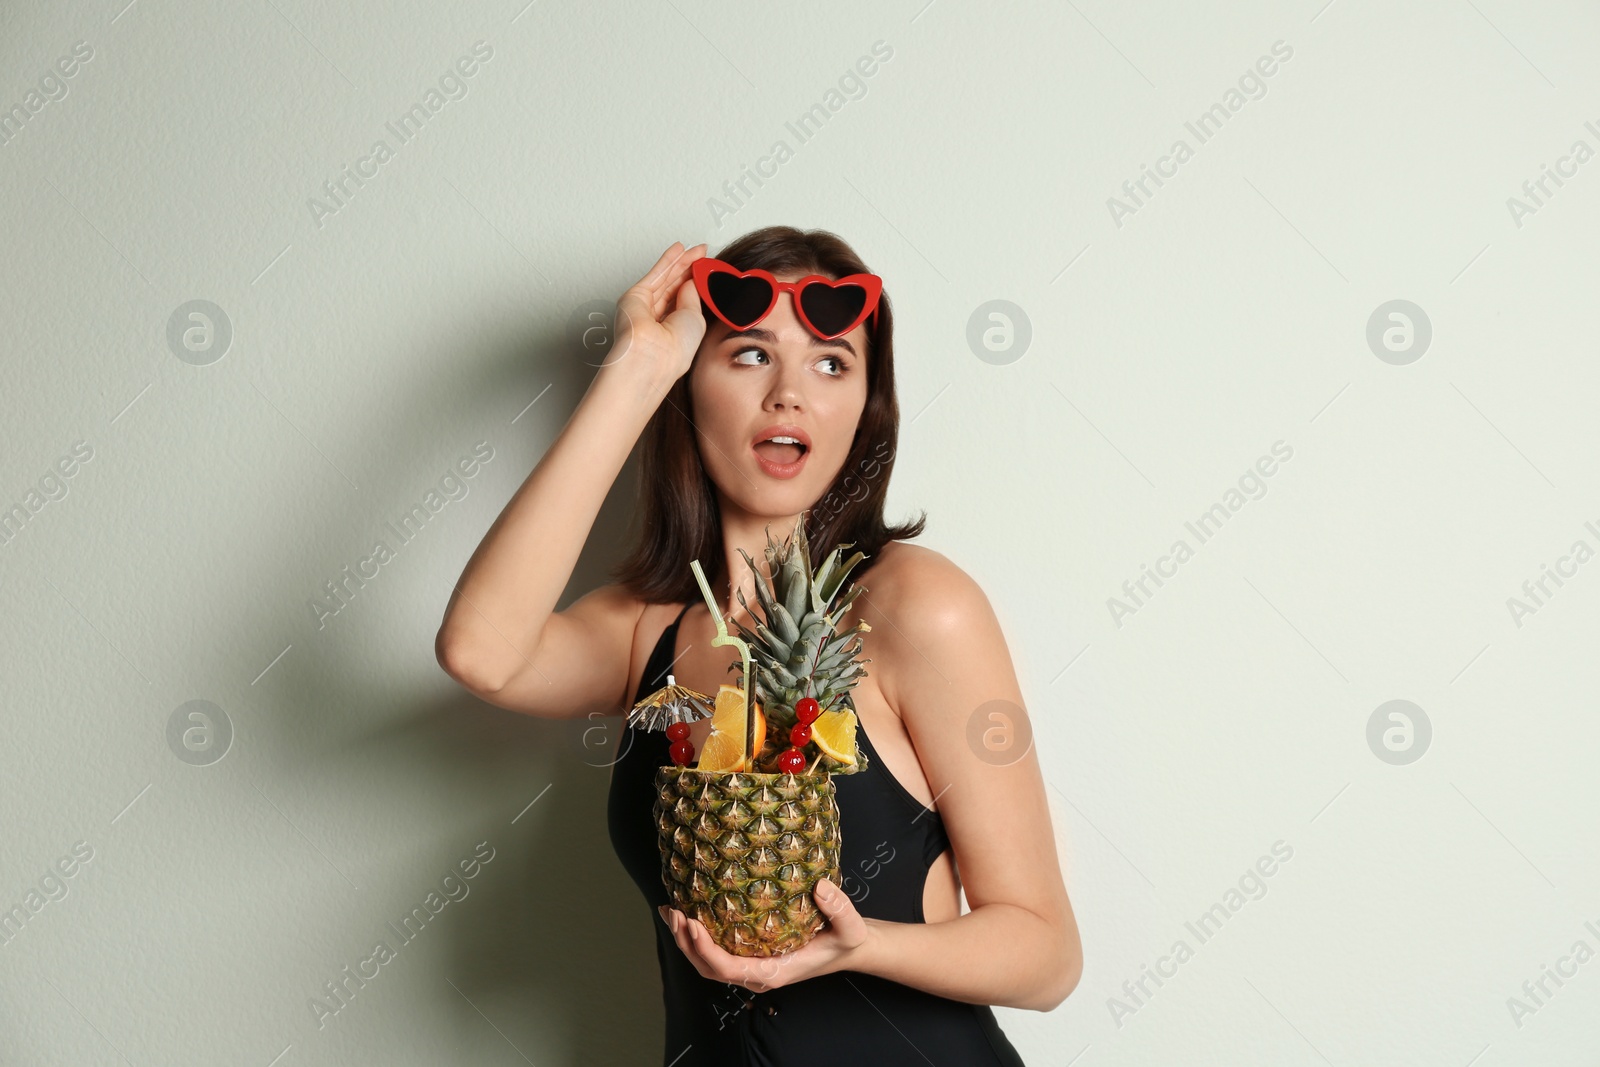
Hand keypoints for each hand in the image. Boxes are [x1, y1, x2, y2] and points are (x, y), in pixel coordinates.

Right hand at [608, 241, 708, 384]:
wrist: (653, 356)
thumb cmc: (674, 351)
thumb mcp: (695, 318)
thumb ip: (692, 297)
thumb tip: (691, 280)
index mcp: (674, 329)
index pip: (685, 299)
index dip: (696, 282)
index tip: (707, 268)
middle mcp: (658, 319)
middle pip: (675, 286)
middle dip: (689, 268)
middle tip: (702, 253)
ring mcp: (645, 307)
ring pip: (665, 278)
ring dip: (680, 261)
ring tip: (694, 249)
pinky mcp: (634, 296)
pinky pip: (655, 274)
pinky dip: (667, 260)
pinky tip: (677, 249)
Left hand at [658, 878, 870, 990]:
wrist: (847, 947)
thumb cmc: (845, 940)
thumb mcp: (850, 927)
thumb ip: (839, 909)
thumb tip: (821, 887)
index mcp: (774, 973)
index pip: (729, 970)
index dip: (705, 950)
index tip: (693, 924)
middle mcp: (756, 974)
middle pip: (708, 968)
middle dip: (686, 943)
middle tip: (675, 912)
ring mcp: (751, 965)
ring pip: (707, 962)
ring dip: (686, 939)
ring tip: (671, 911)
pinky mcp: (749, 953)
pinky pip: (716, 950)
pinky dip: (697, 935)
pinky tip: (689, 912)